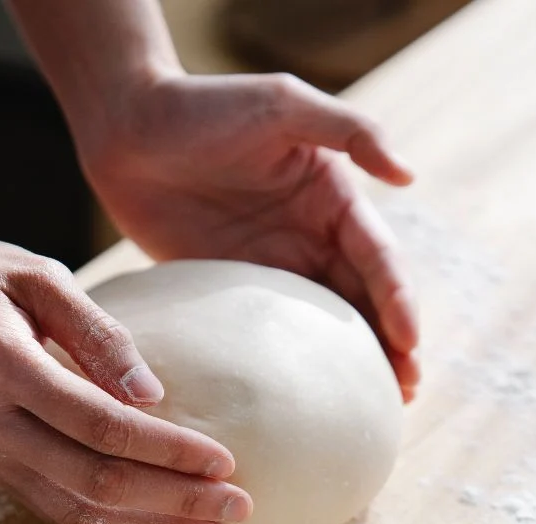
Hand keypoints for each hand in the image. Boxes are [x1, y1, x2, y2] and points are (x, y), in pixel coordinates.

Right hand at [0, 228, 252, 523]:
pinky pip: (53, 510)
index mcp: (0, 365)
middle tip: (240, 509)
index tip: (226, 461)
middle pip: (95, 483)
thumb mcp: (32, 274)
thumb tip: (154, 394)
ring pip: (76, 511)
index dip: (168, 451)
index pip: (101, 426)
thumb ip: (96, 331)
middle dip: (174, 503)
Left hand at [79, 72, 419, 400]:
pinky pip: (267, 331)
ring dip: (351, 362)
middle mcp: (310, 236)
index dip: (397, 300)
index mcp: (332, 198)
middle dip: (390, 345)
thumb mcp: (282, 105)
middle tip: (403, 392)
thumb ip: (348, 129)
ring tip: (373, 405)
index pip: (378, 258)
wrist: (126, 129)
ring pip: (323, 324)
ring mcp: (270, 265)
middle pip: (362, 299)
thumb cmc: (205, 105)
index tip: (408, 343)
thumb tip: (408, 176)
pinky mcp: (229, 286)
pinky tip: (301, 398)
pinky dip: (293, 364)